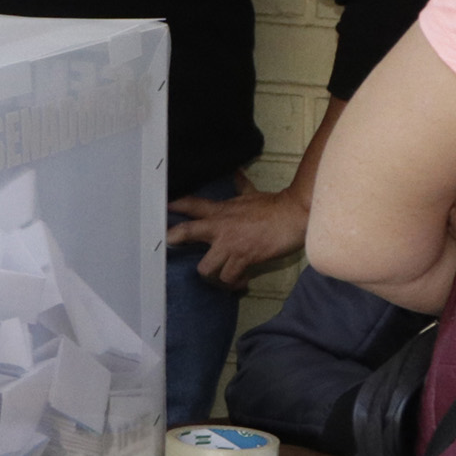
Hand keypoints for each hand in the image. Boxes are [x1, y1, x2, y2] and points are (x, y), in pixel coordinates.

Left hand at [165, 182, 311, 287]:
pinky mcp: (244, 258)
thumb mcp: (252, 194)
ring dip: (212, 275)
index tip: (161, 209)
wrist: (294, 215)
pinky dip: (234, 284)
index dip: (174, 206)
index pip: (191, 204)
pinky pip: (229, 278)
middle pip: (186, 232)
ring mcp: (230, 244)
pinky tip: (240, 282)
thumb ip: (241, 186)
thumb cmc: (275, 205)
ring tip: (220, 277)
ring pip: (205, 268)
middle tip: (169, 246)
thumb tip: (237, 172)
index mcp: (220, 211)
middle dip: (175, 240)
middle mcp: (220, 227)